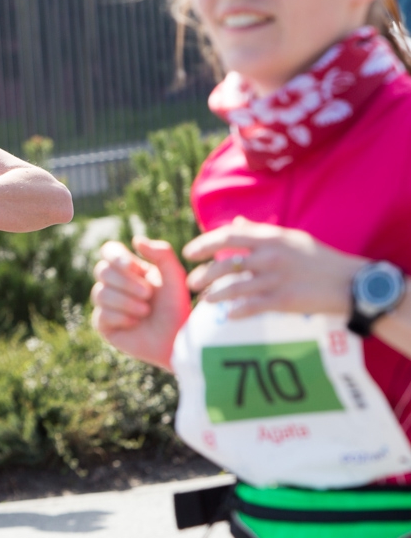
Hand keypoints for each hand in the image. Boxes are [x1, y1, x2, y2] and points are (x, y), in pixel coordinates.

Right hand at [91, 237, 191, 369]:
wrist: (177, 340)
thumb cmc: (177, 308)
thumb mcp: (175, 276)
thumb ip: (162, 253)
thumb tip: (135, 240)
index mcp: (129, 269)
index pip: (109, 251)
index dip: (117, 257)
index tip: (134, 267)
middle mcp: (114, 284)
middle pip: (101, 270)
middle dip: (127, 283)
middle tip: (148, 294)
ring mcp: (106, 304)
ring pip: (100, 293)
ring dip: (127, 302)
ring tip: (146, 311)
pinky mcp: (103, 324)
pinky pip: (101, 314)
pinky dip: (122, 318)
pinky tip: (136, 323)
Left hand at [183, 216, 365, 318]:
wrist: (350, 283)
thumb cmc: (318, 259)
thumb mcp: (291, 238)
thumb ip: (260, 232)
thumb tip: (237, 222)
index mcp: (270, 237)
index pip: (227, 236)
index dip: (203, 244)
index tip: (188, 253)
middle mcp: (270, 256)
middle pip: (225, 264)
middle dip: (203, 274)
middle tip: (191, 282)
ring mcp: (276, 279)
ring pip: (233, 287)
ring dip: (215, 295)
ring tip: (205, 300)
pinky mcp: (283, 300)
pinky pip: (251, 307)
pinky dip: (236, 311)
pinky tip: (228, 315)